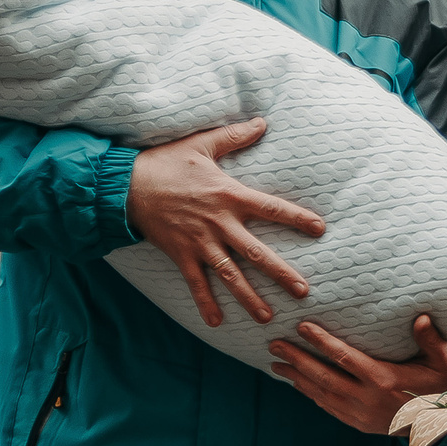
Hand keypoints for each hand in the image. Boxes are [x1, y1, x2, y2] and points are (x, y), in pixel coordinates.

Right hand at [127, 119, 325, 327]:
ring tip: (268, 317)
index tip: (320, 229)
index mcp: (229, 196)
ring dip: (249, 297)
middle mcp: (219, 224)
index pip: (271, 208)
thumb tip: (262, 122)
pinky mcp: (181, 255)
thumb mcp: (202, 144)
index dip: (296, 218)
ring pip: (230, 275)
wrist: (126, 186)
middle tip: (303, 291)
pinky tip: (217, 323)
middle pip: (256, 253)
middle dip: (281, 273)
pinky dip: (205, 303)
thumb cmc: (167, 163)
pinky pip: (196, 283)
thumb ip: (235, 136)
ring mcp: (200, 243)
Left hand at [268, 315, 446, 434]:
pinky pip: (327, 406)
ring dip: (296, 378)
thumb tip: (422, 317)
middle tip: (274, 345)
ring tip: (276, 364)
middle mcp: (366, 398)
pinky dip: (309, 394)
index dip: (321, 342)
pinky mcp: (356, 423)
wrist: (437, 425)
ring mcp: (358, 413)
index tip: (302, 327)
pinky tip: (297, 383)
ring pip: (320, 393)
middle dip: (296, 360)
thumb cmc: (439, 388)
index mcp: (383, 380)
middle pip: (323, 376)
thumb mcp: (442, 362)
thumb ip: (431, 339)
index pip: (344, 358)